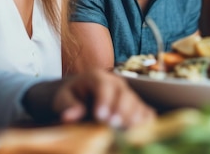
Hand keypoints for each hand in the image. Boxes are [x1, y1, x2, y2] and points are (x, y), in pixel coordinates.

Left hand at [23, 69, 155, 127]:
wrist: (83, 95)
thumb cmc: (72, 98)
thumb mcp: (63, 99)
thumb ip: (67, 106)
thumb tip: (71, 116)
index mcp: (97, 77)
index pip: (104, 85)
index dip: (104, 100)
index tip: (99, 116)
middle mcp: (116, 82)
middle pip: (124, 93)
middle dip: (120, 109)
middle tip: (113, 125)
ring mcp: (128, 93)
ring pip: (136, 103)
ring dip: (133, 118)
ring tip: (126, 131)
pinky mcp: (136, 105)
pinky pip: (146, 112)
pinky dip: (145, 122)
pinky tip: (137, 133)